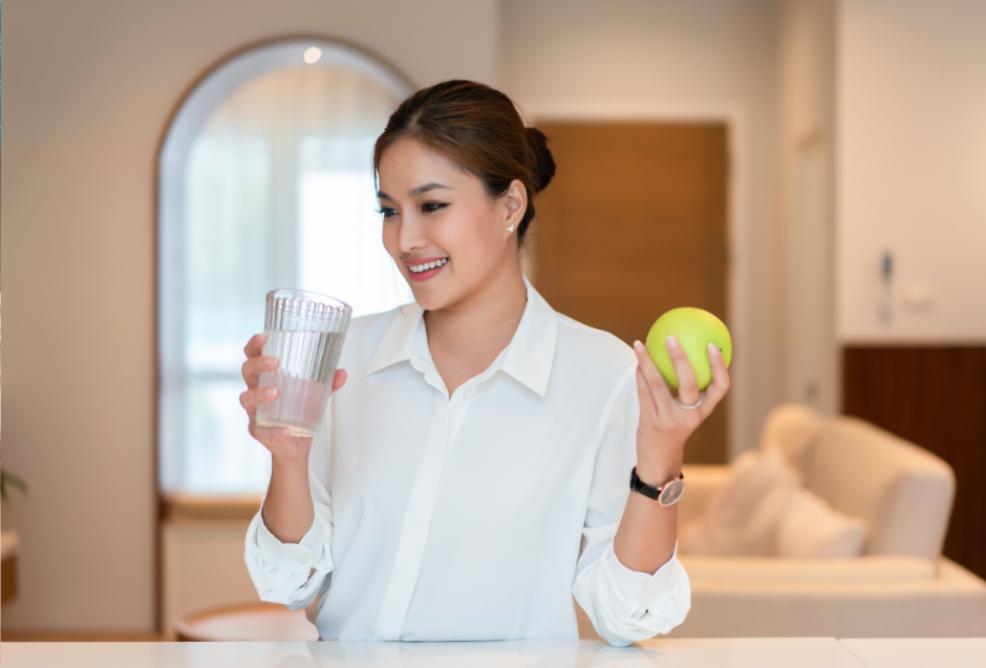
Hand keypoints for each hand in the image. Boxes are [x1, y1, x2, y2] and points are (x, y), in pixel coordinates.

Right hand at [239, 333, 346, 464]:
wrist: (298, 443)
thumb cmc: (300, 412)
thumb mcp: (318, 393)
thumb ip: (329, 382)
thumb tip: (341, 373)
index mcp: (267, 375)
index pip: (253, 354)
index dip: (255, 344)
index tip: (264, 336)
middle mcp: (256, 389)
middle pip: (247, 370)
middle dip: (258, 363)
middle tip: (275, 362)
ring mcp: (254, 409)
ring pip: (246, 396)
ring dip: (259, 393)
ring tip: (276, 393)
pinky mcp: (256, 427)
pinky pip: (255, 422)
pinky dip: (267, 422)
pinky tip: (281, 422)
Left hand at [631, 336, 730, 473]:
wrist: (659, 458)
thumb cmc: (675, 426)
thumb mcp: (688, 411)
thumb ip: (689, 387)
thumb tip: (687, 348)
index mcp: (704, 410)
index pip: (720, 387)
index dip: (719, 366)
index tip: (712, 345)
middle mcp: (690, 415)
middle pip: (689, 383)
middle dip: (680, 359)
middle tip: (671, 338)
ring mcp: (669, 419)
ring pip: (658, 385)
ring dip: (647, 362)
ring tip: (640, 344)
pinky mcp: (650, 421)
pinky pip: (643, 392)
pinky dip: (640, 374)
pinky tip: (637, 360)